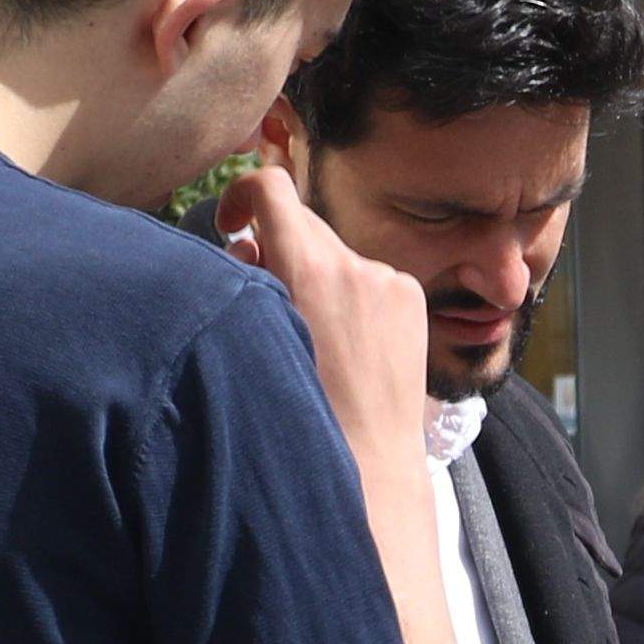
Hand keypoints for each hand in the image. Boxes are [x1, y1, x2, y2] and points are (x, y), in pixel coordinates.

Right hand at [211, 151, 427, 466]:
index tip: (232, 225)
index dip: (241, 196)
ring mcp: (389, 279)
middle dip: (276, 247)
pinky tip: (347, 342)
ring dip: (314, 274)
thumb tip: (249, 243)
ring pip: (334, 252)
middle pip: (301, 222)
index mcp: (307, 270)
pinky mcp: (411, 296)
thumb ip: (248, 277)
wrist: (369, 455)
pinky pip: (368, 275)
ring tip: (311, 331)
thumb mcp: (258, 335)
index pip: (269, 188)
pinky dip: (350, 293)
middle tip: (264, 293)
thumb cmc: (301, 406)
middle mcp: (354, 265)